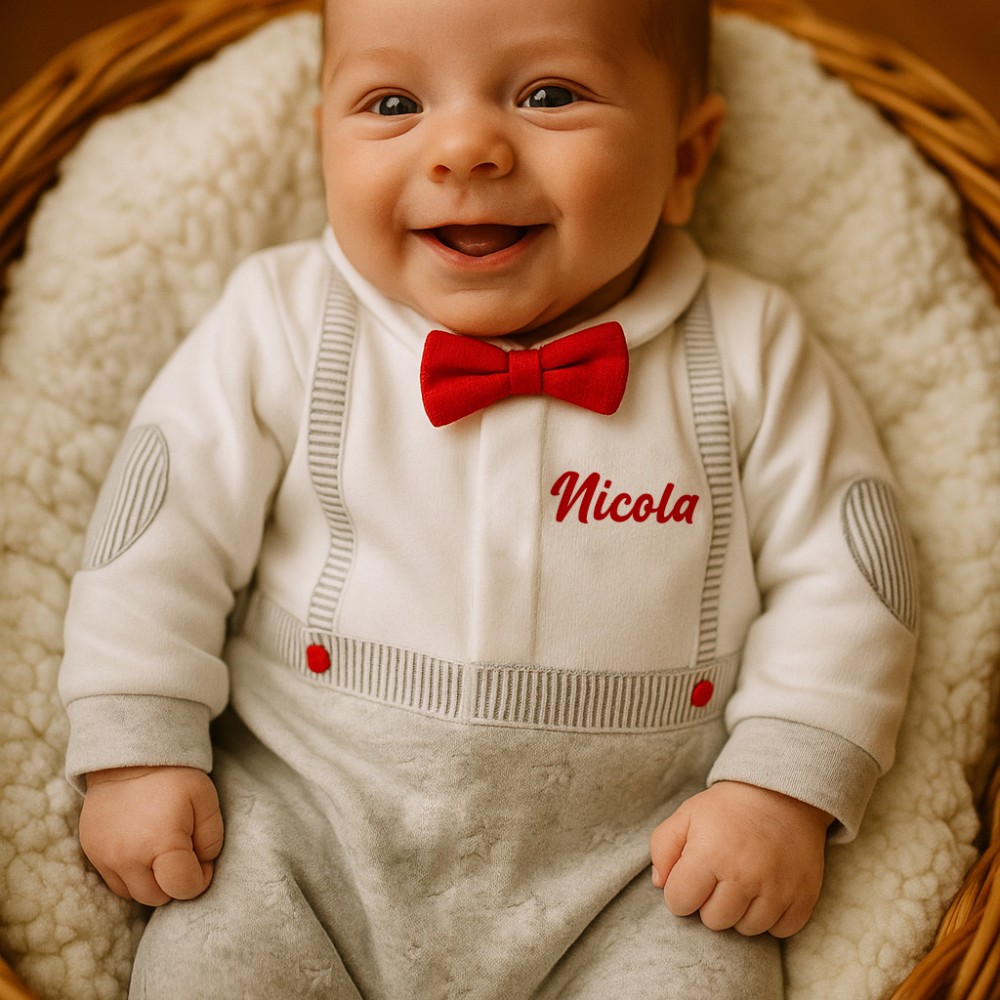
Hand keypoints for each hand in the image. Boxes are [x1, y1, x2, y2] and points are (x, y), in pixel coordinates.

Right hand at [79, 766, 223, 905]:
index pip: (183, 888)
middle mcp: (128, 857)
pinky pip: (115, 881)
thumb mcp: (205, 799)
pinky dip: (131, 874)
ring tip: (160, 851)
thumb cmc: (173, 777)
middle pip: (157, 897)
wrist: (129, 756)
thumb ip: (212, 839)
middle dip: (174, 882)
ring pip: (134, 894)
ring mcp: (105, 857)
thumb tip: (203, 866)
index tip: (201, 860)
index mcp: (161, 843)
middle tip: (182, 853)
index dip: (199, 879)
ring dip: (151, 881)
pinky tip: (141, 848)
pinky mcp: (91, 853)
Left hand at [649, 781, 830, 936]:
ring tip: (742, 882)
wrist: (782, 794)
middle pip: (713, 921)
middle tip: (719, 878)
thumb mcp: (686, 815)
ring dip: (740, 912)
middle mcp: (745, 875)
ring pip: (747, 930)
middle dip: (709, 903)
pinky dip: (772, 918)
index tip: (692, 876)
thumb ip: (663, 848)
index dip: (680, 892)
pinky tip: (766, 892)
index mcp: (710, 854)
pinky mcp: (803, 897)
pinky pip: (780, 931)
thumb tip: (660, 884)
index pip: (679, 903)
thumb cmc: (727, 808)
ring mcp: (778, 889)